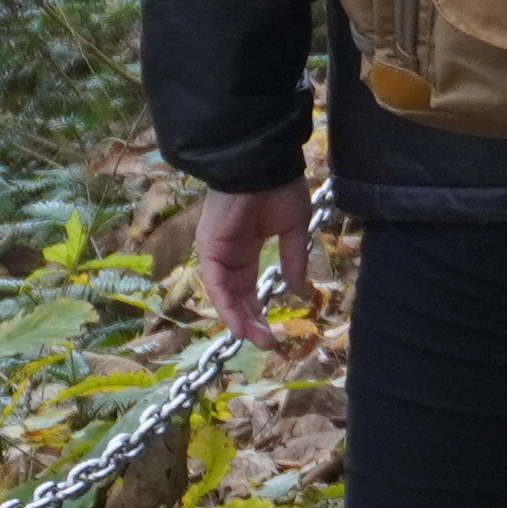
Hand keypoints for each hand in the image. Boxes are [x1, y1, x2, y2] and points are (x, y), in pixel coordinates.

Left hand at [191, 184, 317, 347]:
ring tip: (258, 340)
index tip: (274, 331)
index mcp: (247, 247)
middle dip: (251, 321)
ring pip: (225, 295)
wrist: (264, 165)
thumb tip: (298, 291)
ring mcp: (216, 252)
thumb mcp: (295, 228)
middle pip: (236, 296)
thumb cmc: (280, 188)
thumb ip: (294, 260)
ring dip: (239, 320)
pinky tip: (241, 326)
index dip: (259, 310)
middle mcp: (228, 253)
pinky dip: (227, 307)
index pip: (248, 286)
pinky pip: (216, 285)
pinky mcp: (208, 250)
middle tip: (267, 343)